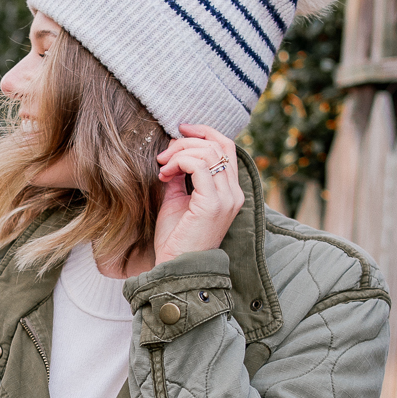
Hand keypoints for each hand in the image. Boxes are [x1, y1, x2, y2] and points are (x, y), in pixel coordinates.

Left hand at [153, 125, 242, 265]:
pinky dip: (180, 162)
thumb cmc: (176, 239)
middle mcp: (234, 193)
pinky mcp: (213, 204)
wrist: (176, 268)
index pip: (226, 148)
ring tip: (162, 167)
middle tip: (165, 152)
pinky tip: (164, 175)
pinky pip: (200, 166)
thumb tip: (172, 154)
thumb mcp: (177, 199)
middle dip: (188, 140)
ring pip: (208, 152)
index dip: (204, 132)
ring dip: (180, 152)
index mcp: (230, 191)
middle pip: (219, 145)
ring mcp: (226, 198)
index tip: (180, 130)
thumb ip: (179, 176)